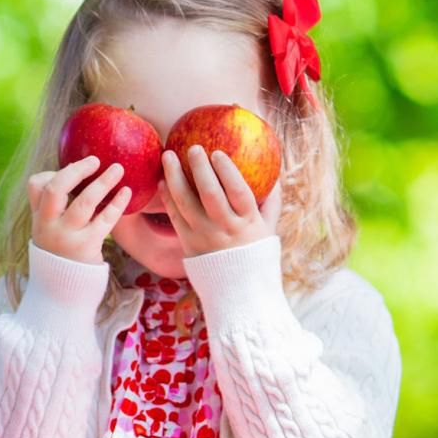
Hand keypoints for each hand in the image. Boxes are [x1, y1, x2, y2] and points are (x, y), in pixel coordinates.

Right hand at [27, 157, 131, 264]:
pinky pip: (104, 220)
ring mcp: (67, 237)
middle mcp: (48, 225)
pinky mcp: (87, 246)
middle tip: (95, 160)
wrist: (60, 292)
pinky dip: (117, 203)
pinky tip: (127, 192)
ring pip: (84, 202)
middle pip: (56, 189)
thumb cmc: (60, 254)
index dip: (53, 172)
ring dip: (103, 182)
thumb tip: (78, 174)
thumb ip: (55, 208)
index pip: (36, 186)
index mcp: (38, 218)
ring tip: (118, 169)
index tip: (73, 169)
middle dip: (77, 170)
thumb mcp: (48, 231)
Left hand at [160, 145, 280, 256]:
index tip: (217, 152)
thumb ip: (271, 202)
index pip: (238, 191)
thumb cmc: (254, 253)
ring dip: (174, 177)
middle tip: (192, 148)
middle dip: (199, 168)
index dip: (227, 170)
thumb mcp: (269, 229)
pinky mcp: (187, 243)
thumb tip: (274, 174)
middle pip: (210, 194)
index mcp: (248, 222)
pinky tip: (162, 180)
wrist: (237, 290)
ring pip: (186, 203)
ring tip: (168, 156)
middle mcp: (225, 228)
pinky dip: (167, 197)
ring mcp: (204, 236)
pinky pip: (174, 216)